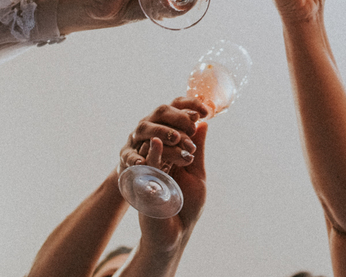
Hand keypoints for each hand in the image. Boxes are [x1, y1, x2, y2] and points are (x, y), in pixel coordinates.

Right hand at [120, 100, 209, 240]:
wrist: (176, 233)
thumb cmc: (187, 205)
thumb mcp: (196, 173)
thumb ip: (197, 150)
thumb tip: (203, 123)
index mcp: (171, 155)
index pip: (175, 129)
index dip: (186, 116)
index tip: (203, 110)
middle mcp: (159, 159)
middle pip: (164, 134)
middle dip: (179, 126)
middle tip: (194, 125)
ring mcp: (149, 171)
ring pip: (154, 146)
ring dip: (171, 142)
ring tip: (186, 148)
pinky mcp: (142, 184)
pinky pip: (144, 165)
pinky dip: (151, 154)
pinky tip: (155, 144)